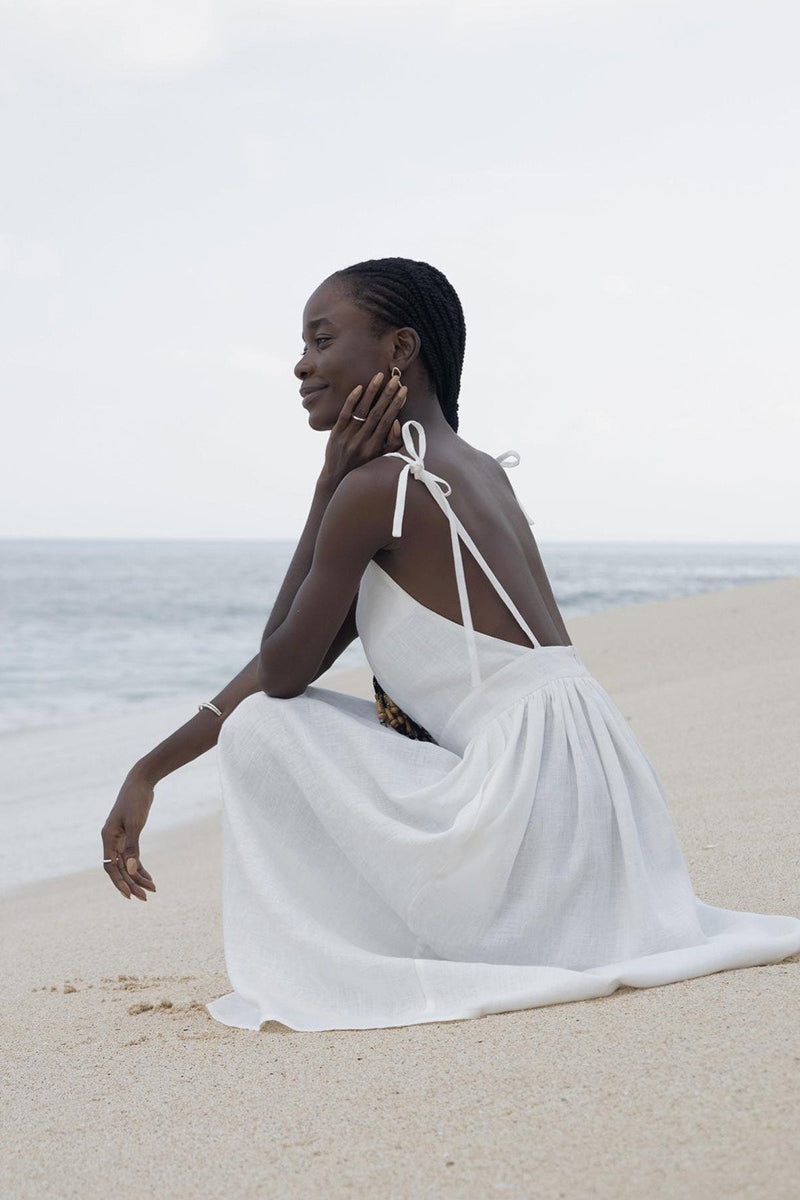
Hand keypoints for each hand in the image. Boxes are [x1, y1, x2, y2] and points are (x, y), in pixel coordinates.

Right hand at [101, 770, 156, 900]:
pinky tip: (149, 877)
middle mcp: (111, 840)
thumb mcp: (135, 824)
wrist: (141, 782)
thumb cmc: (135, 800)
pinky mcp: (129, 836)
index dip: (118, 882)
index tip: (129, 896)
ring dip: (138, 877)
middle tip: (145, 897)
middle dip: (132, 884)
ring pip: (127, 864)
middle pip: (120, 868)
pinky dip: (141, 867)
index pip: (110, 867)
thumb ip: (133, 847)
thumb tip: (132, 870)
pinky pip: (133, 856)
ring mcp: (119, 839)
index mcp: (107, 838)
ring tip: (152, 889)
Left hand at [320, 371, 407, 487]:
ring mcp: (347, 436)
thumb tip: (396, 422)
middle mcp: (362, 441)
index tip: (404, 390)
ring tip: (379, 377)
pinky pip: (344, 413)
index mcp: (375, 448)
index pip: (388, 421)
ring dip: (371, 392)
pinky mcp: (335, 433)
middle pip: (376, 413)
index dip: (396, 404)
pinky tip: (359, 387)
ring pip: (361, 410)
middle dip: (387, 394)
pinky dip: (352, 400)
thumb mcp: (381, 458)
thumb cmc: (363, 465)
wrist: (337, 476)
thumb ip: (392, 442)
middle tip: (395, 378)